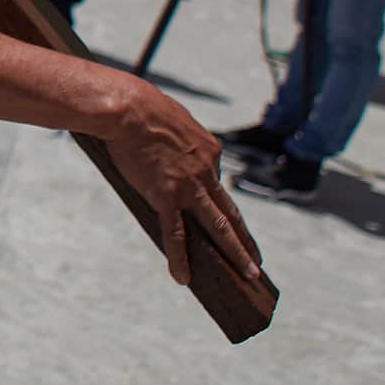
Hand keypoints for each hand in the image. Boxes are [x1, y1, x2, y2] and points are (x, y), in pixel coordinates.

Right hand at [104, 78, 264, 287]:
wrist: (127, 108)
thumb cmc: (140, 106)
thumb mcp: (172, 118)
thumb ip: (177, 139)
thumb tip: (167, 143)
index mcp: (209, 150)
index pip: (214, 181)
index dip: (213, 200)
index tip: (214, 212)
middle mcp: (206, 171)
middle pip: (230, 211)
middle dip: (246, 238)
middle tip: (258, 260)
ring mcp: (189, 186)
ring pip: (218, 226)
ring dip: (236, 252)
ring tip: (250, 274)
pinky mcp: (166, 196)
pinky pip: (176, 233)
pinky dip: (180, 257)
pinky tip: (183, 278)